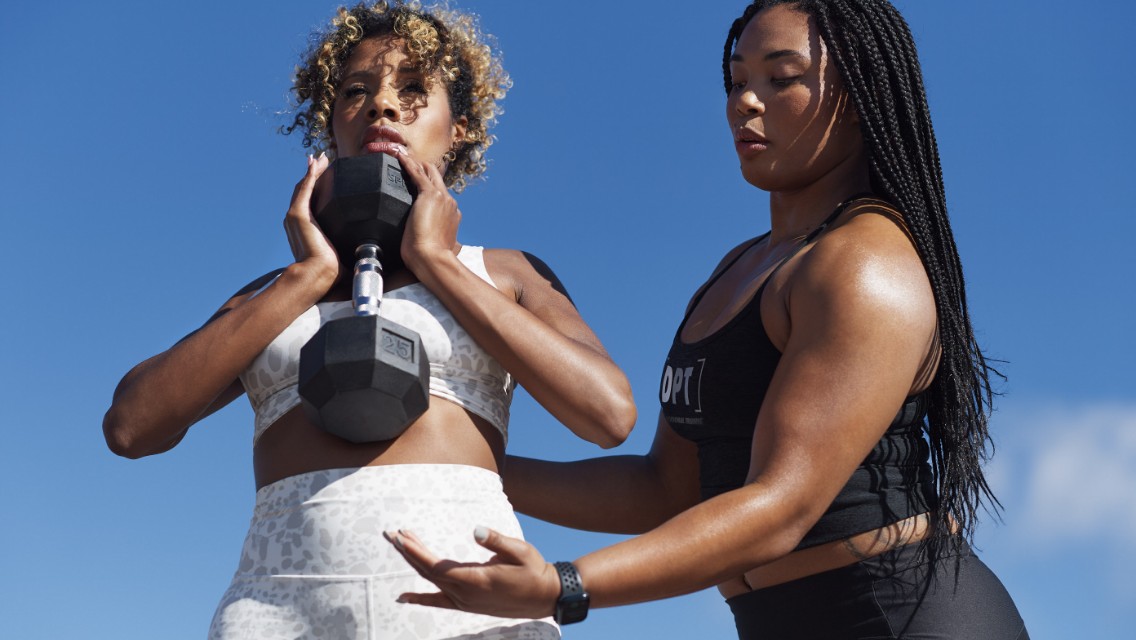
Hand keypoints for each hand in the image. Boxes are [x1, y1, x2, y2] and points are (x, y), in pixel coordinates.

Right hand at [283, 153, 338, 286]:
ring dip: (312, 170)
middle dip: (314, 174)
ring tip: (320, 158)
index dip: (317, 187)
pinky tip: (316, 163)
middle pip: (306, 190)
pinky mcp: (298, 215)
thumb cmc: (331, 271)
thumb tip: (368, 249)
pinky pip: (305, 189)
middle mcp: (297, 219)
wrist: (318, 275)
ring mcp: (296, 216)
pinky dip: (310, 175)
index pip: (311, 201)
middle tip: (323, 160)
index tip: (327, 175)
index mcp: (306, 227)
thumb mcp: (342, 252)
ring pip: (304, 186)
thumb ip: (350, 246)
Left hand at [386, 527, 561, 619]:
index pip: (437, 566)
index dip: (416, 552)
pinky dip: (420, 598)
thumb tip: (475, 530)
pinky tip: (405, 596)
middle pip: (428, 572)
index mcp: (476, 580)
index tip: (400, 537)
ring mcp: (465, 602)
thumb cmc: (534, 570)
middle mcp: (466, 595)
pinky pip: (438, 601)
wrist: (545, 597)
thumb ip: (497, 541)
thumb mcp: (520, 551)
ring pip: (431, 582)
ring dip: (414, 563)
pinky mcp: (467, 604)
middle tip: (391, 533)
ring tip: (400, 544)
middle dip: (408, 551)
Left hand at [395, 151, 461, 274]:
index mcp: (452, 215)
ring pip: (429, 173)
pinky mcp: (430, 195)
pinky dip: (408, 164)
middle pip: (438, 179)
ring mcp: (442, 197)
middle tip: (413, 163)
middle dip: (426, 170)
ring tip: (403, 156)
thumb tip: (428, 246)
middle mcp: (450, 203)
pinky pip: (417, 173)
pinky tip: (399, 157)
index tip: (420, 185)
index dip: (431, 188)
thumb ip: (434, 240)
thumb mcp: (436, 246)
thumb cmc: (431, 259)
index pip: (442, 196)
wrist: (432, 259)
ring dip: (417, 164)